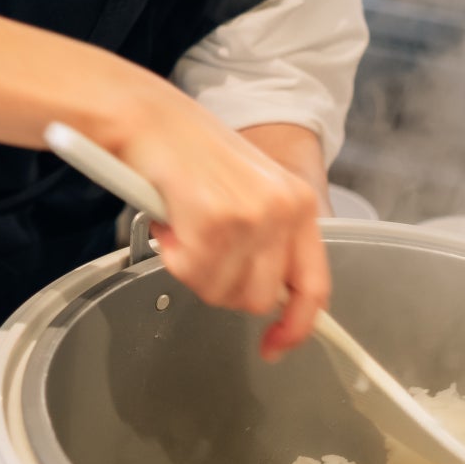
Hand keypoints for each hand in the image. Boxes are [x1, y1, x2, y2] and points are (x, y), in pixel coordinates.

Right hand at [115, 100, 329, 360]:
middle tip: (199, 249)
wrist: (149, 117)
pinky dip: (174, 257)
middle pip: (260, 299)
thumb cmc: (189, 149)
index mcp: (300, 203)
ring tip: (184, 226)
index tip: (275, 347)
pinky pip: (193, 274)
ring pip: (223, 292)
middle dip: (223, 285)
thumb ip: (267, 239)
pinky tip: (171, 222)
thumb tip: (267, 297)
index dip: (297, 327)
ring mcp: (252, 218)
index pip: (315, 286)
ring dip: (195, 270)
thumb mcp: (250, 189)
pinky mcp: (215, 223)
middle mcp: (284, 211)